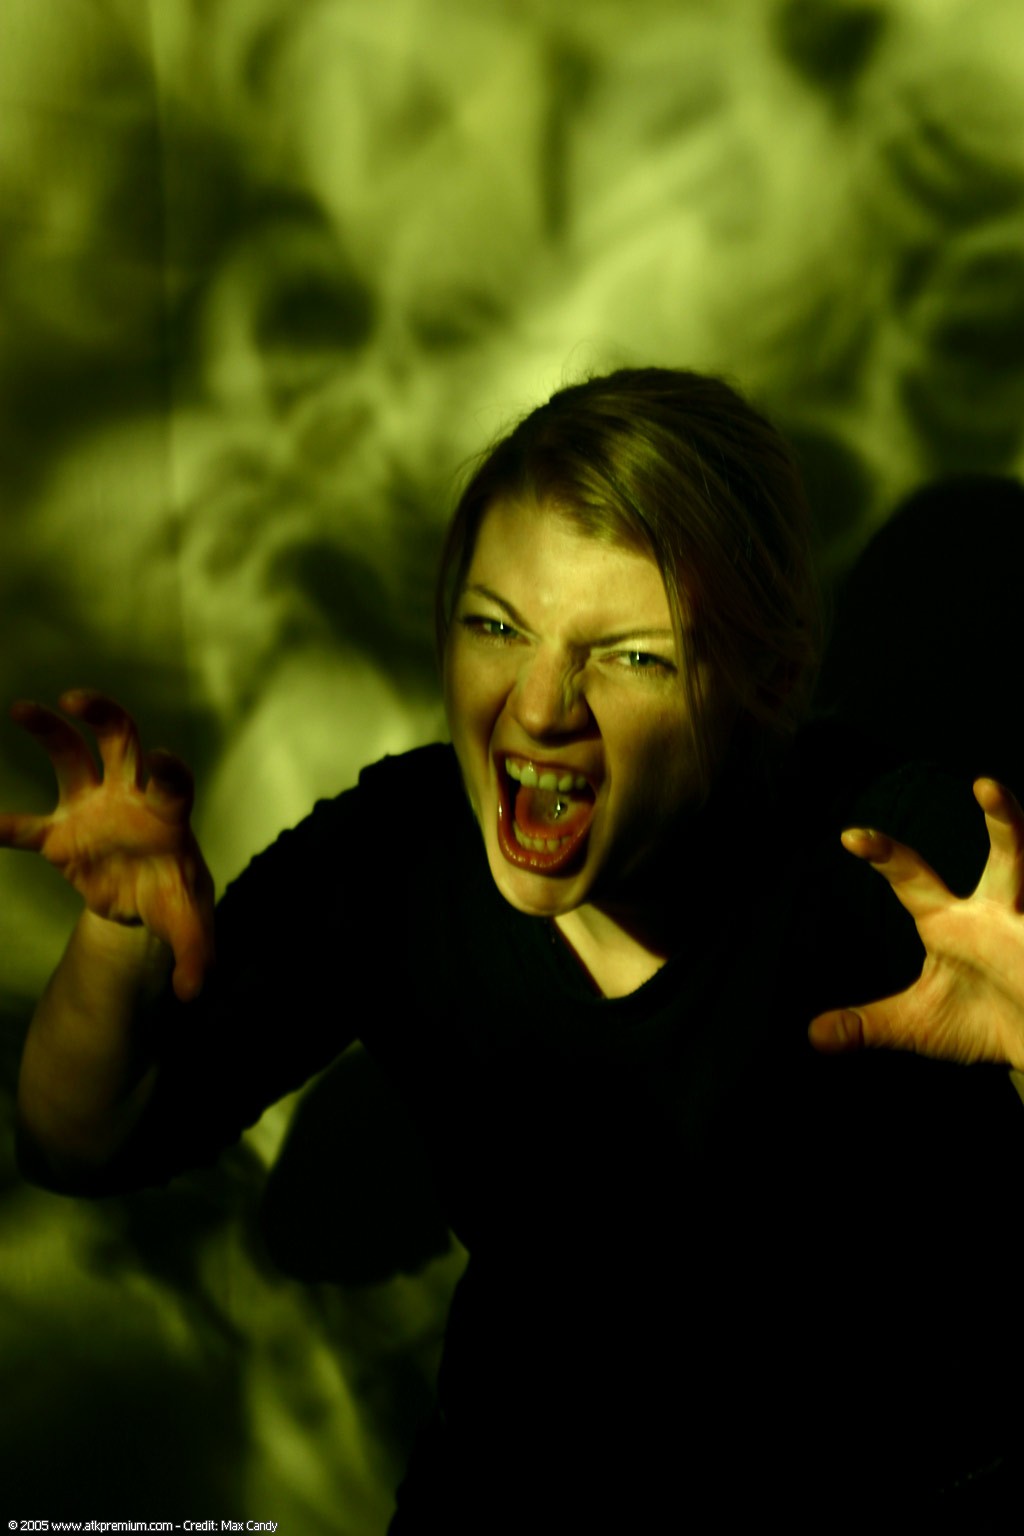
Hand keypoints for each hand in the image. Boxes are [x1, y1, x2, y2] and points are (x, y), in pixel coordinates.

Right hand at [0, 689, 213, 1000]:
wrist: (148, 900)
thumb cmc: (176, 898)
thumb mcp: (191, 927)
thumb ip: (197, 956)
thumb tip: (194, 994)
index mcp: (168, 810)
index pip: (172, 780)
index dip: (168, 769)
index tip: (161, 759)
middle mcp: (129, 796)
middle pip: (120, 740)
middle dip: (104, 714)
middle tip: (77, 699)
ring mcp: (93, 807)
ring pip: (70, 757)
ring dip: (49, 730)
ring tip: (23, 709)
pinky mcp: (61, 834)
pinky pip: (28, 827)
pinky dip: (5, 827)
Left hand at [809, 778, 1023, 1069]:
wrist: (1023, 1048)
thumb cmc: (972, 1022)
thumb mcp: (915, 1024)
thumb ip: (867, 1025)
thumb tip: (814, 1035)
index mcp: (951, 921)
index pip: (912, 878)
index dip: (884, 856)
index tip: (849, 836)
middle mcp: (997, 914)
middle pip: (1007, 857)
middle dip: (1003, 822)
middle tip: (985, 784)